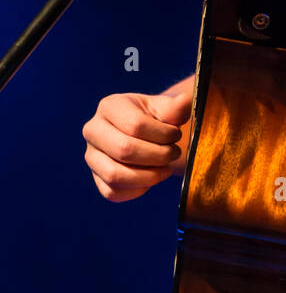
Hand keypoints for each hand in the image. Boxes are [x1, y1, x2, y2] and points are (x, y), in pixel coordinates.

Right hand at [83, 86, 191, 201]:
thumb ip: (176, 107)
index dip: (163, 134)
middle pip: (124, 150)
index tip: (177, 135)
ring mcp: (91, 156)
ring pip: (115, 175)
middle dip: (158, 156)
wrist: (146, 135)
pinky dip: (138, 189)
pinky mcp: (97, 178)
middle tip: (174, 153)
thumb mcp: (165, 109)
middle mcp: (93, 130)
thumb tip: (186, 100)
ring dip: (149, 176)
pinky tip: (153, 177)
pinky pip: (113, 192)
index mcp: (109, 107)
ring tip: (165, 168)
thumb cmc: (156, 119)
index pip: (135, 125)